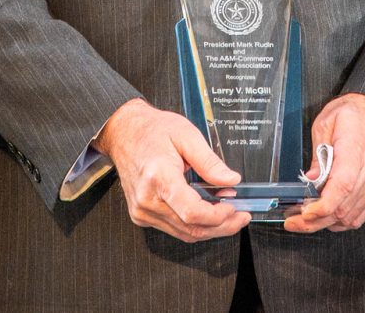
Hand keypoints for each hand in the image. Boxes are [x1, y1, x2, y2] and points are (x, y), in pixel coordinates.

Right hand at [93, 99, 248, 242]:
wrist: (123, 132)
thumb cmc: (152, 130)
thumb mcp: (187, 135)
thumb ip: (210, 161)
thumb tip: (231, 180)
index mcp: (158, 177)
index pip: (192, 212)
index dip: (218, 216)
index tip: (235, 209)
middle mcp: (147, 199)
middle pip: (191, 229)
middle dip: (221, 226)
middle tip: (241, 217)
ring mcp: (142, 211)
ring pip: (183, 234)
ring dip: (209, 229)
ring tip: (229, 215)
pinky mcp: (141, 215)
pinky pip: (173, 229)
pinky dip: (193, 225)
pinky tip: (207, 214)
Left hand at [283, 93, 364, 233]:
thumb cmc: (355, 114)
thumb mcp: (326, 122)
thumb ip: (317, 153)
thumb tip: (311, 180)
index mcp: (356, 150)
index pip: (342, 187)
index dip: (322, 206)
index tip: (303, 212)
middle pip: (342, 208)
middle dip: (314, 221)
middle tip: (293, 221)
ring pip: (349, 218)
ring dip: (325, 223)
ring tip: (305, 220)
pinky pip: (359, 216)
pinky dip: (340, 222)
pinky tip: (326, 217)